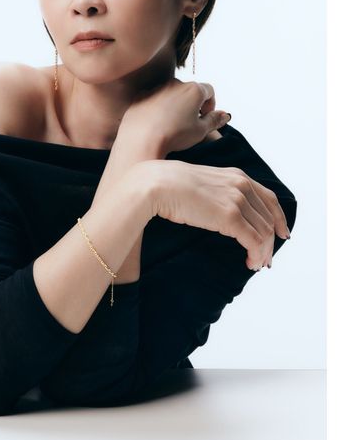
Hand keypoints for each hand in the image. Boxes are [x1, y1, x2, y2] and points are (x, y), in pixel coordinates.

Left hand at [121, 78, 229, 153]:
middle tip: (189, 122)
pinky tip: (155, 123)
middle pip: (189, 90)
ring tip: (171, 125)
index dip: (210, 104)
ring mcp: (156, 88)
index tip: (205, 117)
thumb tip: (225, 115)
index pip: (209, 90)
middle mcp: (175, 84)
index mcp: (194, 89)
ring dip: (174, 105)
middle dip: (192, 104)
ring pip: (170, 94)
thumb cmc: (174, 135)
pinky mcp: (141, 96)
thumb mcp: (201, 131)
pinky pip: (153, 99)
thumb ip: (215, 120)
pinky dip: (157, 107)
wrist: (141, 139)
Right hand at [146, 160, 290, 269]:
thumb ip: (219, 192)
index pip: (270, 199)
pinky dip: (256, 254)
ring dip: (263, 251)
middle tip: (266, 258)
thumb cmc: (170, 185)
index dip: (278, 219)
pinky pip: (253, 241)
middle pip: (269, 218)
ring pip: (264, 232)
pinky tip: (250, 263)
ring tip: (257, 263)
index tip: (281, 233)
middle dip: (271, 241)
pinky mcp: (230, 217)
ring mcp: (237, 200)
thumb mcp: (203, 183)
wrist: (157, 184)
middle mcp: (242, 185)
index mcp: (237, 176)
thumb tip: (222, 211)